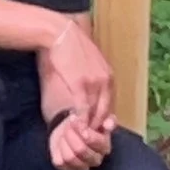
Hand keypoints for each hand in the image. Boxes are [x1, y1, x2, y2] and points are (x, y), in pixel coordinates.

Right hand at [39, 22, 116, 142]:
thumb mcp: (90, 62)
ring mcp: (93, 83)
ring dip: (89, 125)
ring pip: (94, 111)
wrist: (60, 33)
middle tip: (90, 135)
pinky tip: (75, 125)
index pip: (110, 103)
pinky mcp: (80, 84)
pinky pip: (83, 108)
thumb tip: (92, 89)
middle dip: (98, 125)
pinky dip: (80, 119)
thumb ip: (95, 77)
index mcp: (108, 75)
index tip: (96, 126)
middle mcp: (105, 80)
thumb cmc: (71, 46)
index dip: (103, 117)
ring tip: (82, 135)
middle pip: (104, 110)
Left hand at [46, 107, 111, 169]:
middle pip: (80, 149)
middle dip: (70, 133)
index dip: (82, 129)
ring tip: (65, 133)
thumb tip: (107, 125)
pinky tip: (62, 144)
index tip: (74, 118)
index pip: (94, 141)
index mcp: (105, 146)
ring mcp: (83, 167)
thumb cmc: (86, 120)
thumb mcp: (95, 112)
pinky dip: (57, 150)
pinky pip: (60, 163)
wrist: (71, 126)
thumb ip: (104, 115)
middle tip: (68, 125)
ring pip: (70, 158)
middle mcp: (96, 159)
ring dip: (64, 141)